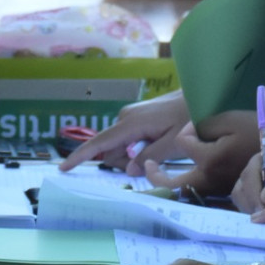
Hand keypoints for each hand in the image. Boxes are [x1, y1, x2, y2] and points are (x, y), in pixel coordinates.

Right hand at [57, 91, 189, 171]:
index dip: (80, 156)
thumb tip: (128, 169)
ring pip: (119, 146)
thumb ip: (150, 157)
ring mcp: (130, 115)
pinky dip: (136, 148)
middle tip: (152, 164)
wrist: (202, 94)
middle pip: (110, 149)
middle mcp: (125, 117)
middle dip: (124, 163)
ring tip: (160, 151)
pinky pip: (127, 139)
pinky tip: (156, 146)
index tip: (63, 168)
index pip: (100, 143)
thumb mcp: (174, 143)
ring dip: (132, 156)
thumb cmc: (191, 118)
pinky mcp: (137, 116)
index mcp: (131, 123)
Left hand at [140, 115, 257, 195]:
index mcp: (210, 159)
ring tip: (156, 171)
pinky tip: (181, 177)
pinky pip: (200, 192)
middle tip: (147, 166)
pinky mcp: (224, 193)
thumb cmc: (258, 132)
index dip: (187, 130)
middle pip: (175, 184)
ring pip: (186, 190)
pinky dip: (187, 186)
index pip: (183, 143)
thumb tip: (187, 134)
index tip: (198, 125)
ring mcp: (218, 189)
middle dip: (157, 176)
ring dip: (170, 182)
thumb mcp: (230, 119)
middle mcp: (210, 179)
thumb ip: (204, 125)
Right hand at [230, 145, 264, 217]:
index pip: (250, 174)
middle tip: (264, 218)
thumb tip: (264, 196)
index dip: (253, 192)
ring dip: (250, 208)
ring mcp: (259, 181)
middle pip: (242, 185)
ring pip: (242, 196)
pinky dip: (254, 212)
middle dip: (251, 202)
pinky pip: (249, 204)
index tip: (263, 209)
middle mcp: (260, 166)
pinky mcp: (262, 194)